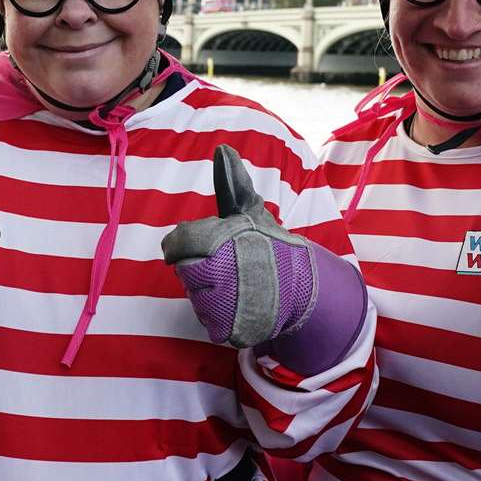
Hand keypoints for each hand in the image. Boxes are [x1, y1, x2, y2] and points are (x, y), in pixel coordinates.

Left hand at [162, 145, 364, 372]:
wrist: (305, 288)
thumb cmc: (270, 245)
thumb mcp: (250, 211)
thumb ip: (232, 183)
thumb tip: (223, 149)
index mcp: (218, 241)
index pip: (175, 243)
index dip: (188, 243)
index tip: (208, 244)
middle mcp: (218, 274)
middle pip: (184, 272)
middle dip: (201, 268)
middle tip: (227, 266)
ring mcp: (223, 306)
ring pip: (195, 299)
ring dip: (210, 293)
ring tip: (238, 285)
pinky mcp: (229, 330)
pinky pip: (209, 323)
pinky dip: (220, 316)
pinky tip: (240, 304)